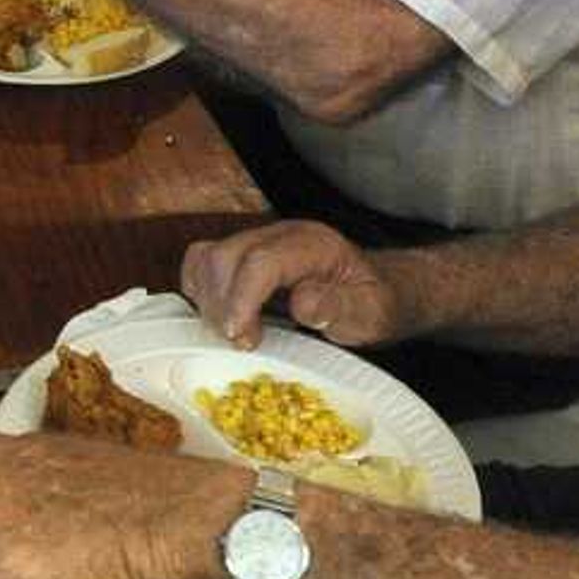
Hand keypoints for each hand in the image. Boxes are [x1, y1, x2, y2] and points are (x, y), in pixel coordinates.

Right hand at [180, 220, 402, 348]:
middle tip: (243, 343)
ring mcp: (259, 240)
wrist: (377, 290)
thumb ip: (340, 306)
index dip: (242, 298)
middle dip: (223, 306)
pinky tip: (222, 316)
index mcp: (313, 244)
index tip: (240, 337)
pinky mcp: (244, 254)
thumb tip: (302, 303)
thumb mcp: (370, 312)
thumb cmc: (373, 303)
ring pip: (208, 257)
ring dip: (209, 300)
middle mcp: (280, 235)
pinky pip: (204, 262)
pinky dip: (202, 290)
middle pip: (226, 257)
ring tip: (234, 332)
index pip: (261, 261)